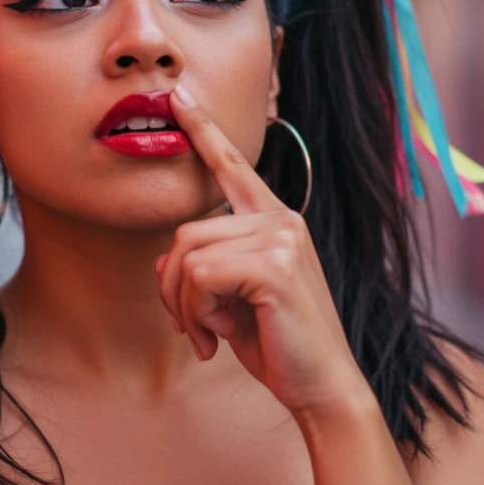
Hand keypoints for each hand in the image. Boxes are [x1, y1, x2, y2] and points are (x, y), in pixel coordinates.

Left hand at [153, 84, 370, 420]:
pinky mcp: (275, 264)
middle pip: (185, 232)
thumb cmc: (278, 345)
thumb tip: (162, 262)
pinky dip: (196, 314)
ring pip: (187, 255)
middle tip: (192, 328)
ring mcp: (281, 237)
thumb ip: (202, 271)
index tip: (180, 99)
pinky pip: (201, 277)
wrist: (321, 385)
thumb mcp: (229, 302)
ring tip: (208, 336)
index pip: (233, 167)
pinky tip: (218, 339)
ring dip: (184, 306)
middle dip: (173, 288)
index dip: (204, 131)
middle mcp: (280, 219)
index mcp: (274, 221)